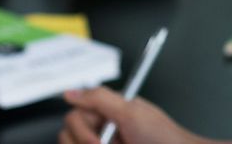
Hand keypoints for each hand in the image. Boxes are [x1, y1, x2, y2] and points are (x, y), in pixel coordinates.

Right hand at [60, 88, 203, 143]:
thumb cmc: (163, 137)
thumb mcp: (131, 113)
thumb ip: (99, 99)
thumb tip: (70, 92)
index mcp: (107, 113)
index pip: (74, 117)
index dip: (81, 130)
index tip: (97, 140)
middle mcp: (102, 131)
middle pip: (68, 138)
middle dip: (86, 142)